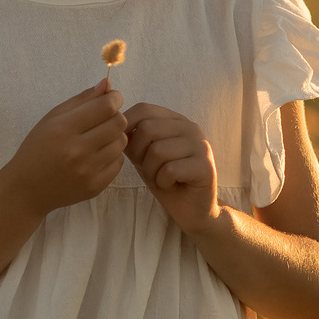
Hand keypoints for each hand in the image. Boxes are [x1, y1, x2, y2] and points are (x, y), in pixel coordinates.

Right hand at [2, 80, 127, 216]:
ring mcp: (88, 171)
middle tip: (103, 120)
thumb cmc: (37, 148)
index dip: (114, 99)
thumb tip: (107, 84)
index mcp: (64, 129)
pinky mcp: (95, 187)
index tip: (110, 99)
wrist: (27, 189)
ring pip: (121, 142)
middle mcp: (77, 151)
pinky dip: (112, 155)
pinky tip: (97, 155)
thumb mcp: (52, 119)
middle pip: (118, 123)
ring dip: (114, 136)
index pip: (106, 107)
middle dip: (115, 116)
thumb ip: (82, 100)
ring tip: (99, 138)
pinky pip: (118, 162)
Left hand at [124, 103, 224, 237]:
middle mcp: (190, 127)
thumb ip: (134, 138)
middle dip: (138, 154)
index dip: (126, 127)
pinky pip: (170, 169)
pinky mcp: (205, 166)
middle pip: (148, 129)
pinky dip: (163, 181)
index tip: (126, 149)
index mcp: (175, 120)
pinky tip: (170, 185)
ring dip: (151, 171)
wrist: (193, 209)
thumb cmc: (166, 180)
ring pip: (158, 150)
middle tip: (147, 169)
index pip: (144, 109)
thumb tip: (114, 125)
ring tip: (160, 178)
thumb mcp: (144, 155)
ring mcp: (200, 146)